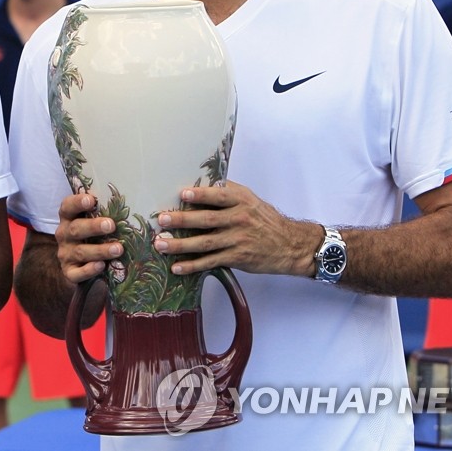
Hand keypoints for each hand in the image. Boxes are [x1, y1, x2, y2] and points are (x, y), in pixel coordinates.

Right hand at [54, 193, 121, 283]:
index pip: (68, 207)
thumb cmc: (92, 236)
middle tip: (111, 225)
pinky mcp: (69, 272)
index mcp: (68, 218)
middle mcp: (64, 235)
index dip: (77, 202)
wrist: (79, 266)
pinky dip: (88, 270)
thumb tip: (135, 204)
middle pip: (76, 229)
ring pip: (80, 252)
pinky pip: (76, 273)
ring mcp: (65, 254)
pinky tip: (101, 266)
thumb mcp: (92, 221)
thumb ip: (103, 212)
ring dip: (100, 250)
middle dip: (93, 227)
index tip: (91, 200)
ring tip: (118, 249)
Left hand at [150, 181, 318, 277]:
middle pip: (206, 219)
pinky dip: (193, 265)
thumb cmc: (265, 220)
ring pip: (205, 243)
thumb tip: (197, 185)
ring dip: (180, 245)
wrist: (290, 245)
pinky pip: (211, 261)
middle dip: (182, 220)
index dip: (201, 195)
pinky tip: (177, 267)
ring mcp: (237, 240)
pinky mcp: (237, 257)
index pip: (218, 195)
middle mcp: (239, 219)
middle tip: (162, 220)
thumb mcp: (250, 200)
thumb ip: (226, 193)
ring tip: (161, 245)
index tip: (182, 194)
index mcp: (241, 200)